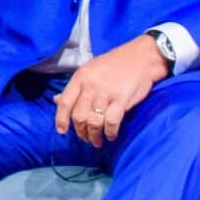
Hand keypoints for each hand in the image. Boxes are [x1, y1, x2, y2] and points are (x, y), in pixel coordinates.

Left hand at [54, 35, 170, 147]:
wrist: (142, 57)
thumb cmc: (115, 63)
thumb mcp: (90, 69)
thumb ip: (75, 87)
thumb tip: (56, 100)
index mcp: (81, 77)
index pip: (65, 102)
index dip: (61, 119)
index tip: (62, 131)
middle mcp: (91, 86)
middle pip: (79, 116)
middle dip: (81, 132)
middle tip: (86, 138)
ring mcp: (106, 93)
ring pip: (94, 122)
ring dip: (94, 136)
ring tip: (97, 141)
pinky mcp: (122, 99)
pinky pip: (111, 122)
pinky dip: (110, 132)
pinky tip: (111, 135)